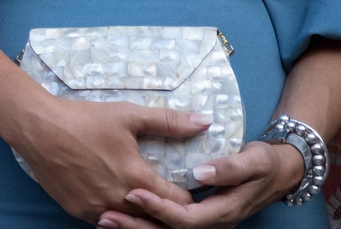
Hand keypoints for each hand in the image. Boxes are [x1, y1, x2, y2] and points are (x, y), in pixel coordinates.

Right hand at [1, 98, 204, 221]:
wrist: (37, 127)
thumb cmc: (83, 119)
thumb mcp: (127, 115)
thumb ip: (168, 121)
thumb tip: (205, 122)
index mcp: (138, 178)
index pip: (179, 203)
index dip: (186, 196)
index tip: (185, 187)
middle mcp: (121, 200)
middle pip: (156, 219)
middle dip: (164, 209)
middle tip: (165, 197)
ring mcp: (98, 209)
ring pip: (130, 224)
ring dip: (139, 215)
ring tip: (142, 200)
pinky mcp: (79, 211)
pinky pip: (106, 222)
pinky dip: (115, 214)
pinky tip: (115, 199)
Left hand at [98, 141, 306, 228]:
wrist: (278, 173)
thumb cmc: (263, 164)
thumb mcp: (253, 161)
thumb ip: (229, 167)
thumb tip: (202, 173)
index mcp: (223, 212)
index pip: (186, 219)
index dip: (159, 209)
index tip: (133, 193)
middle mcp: (212, 223)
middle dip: (137, 226)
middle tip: (106, 215)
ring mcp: (204, 222)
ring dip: (136, 227)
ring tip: (103, 219)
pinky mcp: (195, 217)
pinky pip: (167, 225)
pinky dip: (144, 223)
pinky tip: (119, 216)